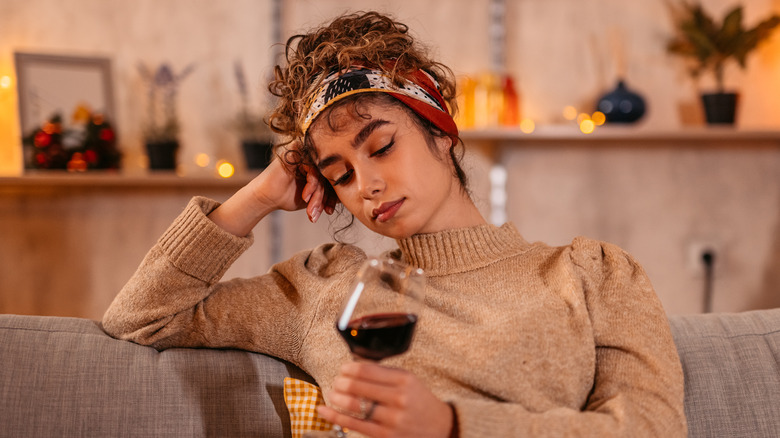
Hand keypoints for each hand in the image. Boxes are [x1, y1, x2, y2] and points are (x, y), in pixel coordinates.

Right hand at [208, 147, 338, 235]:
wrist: (266, 198)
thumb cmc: (289, 197)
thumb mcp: (314, 197)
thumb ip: (329, 194)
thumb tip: (349, 196)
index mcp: (318, 165)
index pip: (333, 178)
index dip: (333, 196)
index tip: (329, 211)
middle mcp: (313, 156)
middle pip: (329, 175)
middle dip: (325, 197)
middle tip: (320, 212)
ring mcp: (305, 152)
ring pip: (321, 173)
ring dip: (317, 194)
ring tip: (311, 209)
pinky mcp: (296, 152)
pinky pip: (312, 166)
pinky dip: (311, 183)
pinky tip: (305, 196)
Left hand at [318, 362, 453, 437]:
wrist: (440, 427)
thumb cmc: (419, 400)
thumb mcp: (408, 380)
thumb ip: (385, 373)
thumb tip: (354, 366)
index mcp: (403, 379)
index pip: (367, 370)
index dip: (349, 368)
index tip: (343, 369)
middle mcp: (398, 398)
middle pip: (358, 386)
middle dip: (341, 382)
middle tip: (336, 381)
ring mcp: (391, 418)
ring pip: (355, 405)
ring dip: (337, 398)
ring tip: (332, 393)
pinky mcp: (385, 435)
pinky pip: (354, 424)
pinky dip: (335, 416)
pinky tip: (324, 410)